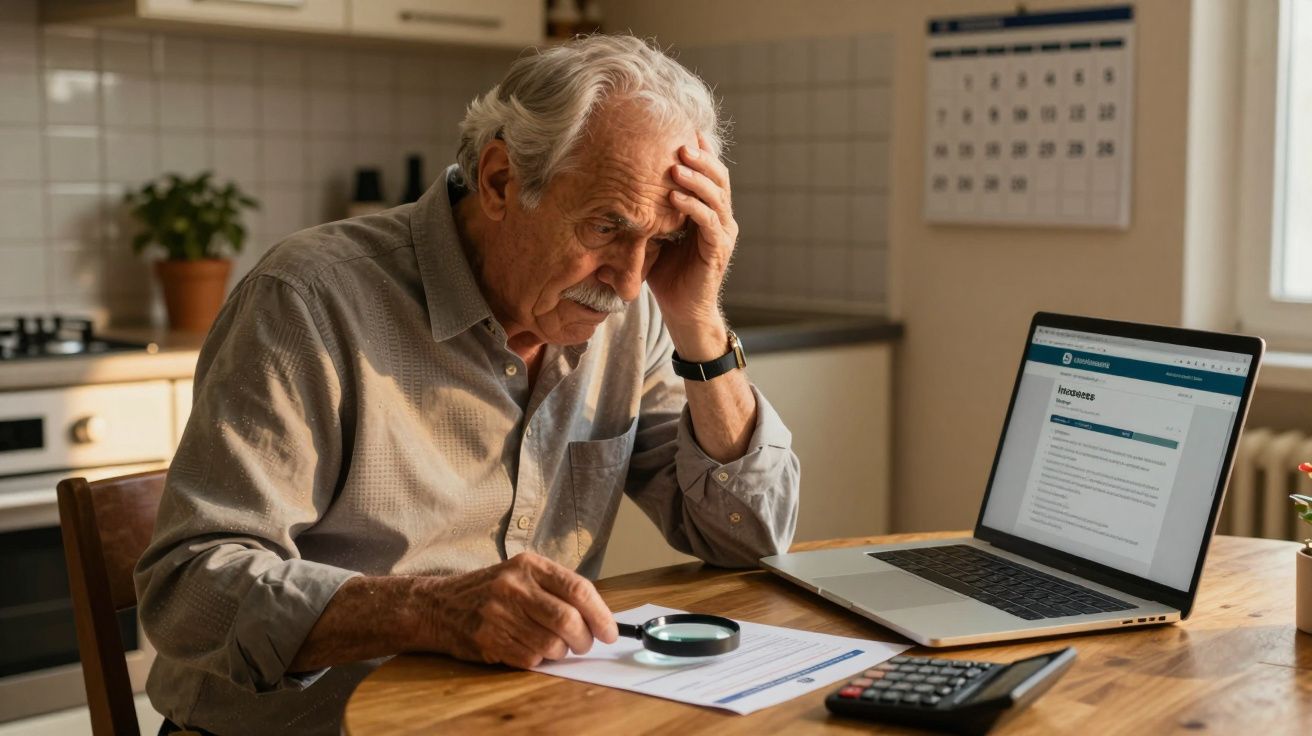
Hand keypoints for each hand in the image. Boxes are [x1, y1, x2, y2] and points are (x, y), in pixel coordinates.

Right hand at [422, 552, 617, 667]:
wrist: (439, 604)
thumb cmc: (491, 590)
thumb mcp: (522, 574)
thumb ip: (558, 589)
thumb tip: (599, 617)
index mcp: (530, 565)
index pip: (578, 589)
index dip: (601, 615)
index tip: (610, 632)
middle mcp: (514, 586)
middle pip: (567, 620)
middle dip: (584, 639)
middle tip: (584, 644)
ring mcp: (498, 612)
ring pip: (551, 643)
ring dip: (561, 652)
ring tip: (555, 646)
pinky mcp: (487, 638)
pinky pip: (530, 657)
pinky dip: (538, 658)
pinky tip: (529, 647)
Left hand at [647, 133, 738, 357]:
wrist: (682, 310)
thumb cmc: (666, 271)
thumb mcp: (656, 232)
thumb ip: (652, 208)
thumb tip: (622, 181)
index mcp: (710, 209)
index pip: (709, 172)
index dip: (700, 151)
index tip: (681, 129)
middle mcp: (721, 217)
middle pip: (719, 177)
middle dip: (700, 157)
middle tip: (679, 142)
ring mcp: (723, 233)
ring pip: (716, 196)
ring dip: (696, 179)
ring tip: (676, 165)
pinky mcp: (718, 250)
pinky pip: (709, 222)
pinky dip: (693, 207)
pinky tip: (674, 197)